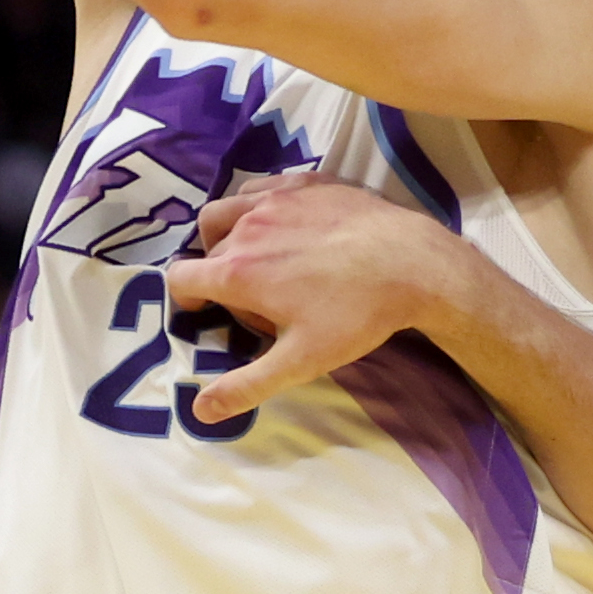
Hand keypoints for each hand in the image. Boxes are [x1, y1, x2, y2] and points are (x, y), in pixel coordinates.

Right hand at [165, 181, 456, 418]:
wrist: (412, 263)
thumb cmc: (354, 316)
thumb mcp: (299, 362)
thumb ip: (245, 386)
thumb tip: (200, 412)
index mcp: (237, 272)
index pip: (180, 278)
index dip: (186, 299)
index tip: (206, 312)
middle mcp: (247, 227)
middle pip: (207, 249)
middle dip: (217, 274)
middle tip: (253, 299)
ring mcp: (275, 198)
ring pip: (225, 209)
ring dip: (226, 232)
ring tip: (256, 255)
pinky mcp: (304, 181)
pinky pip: (260, 187)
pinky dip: (256, 204)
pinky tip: (283, 223)